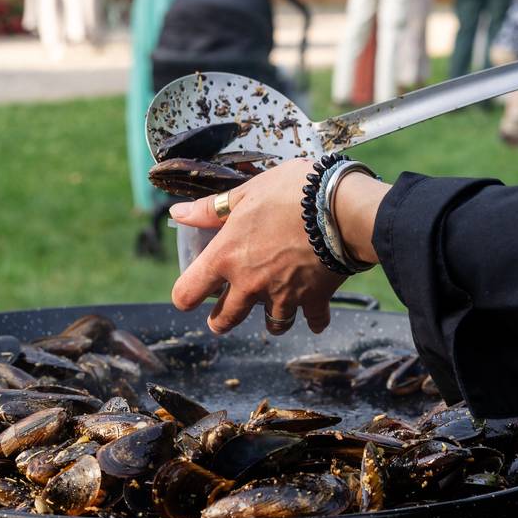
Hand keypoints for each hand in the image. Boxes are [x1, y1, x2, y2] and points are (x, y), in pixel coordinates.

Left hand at [169, 159, 345, 335]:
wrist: (340, 207)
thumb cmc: (290, 193)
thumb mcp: (247, 193)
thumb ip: (211, 209)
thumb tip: (177, 212)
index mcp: (227, 257)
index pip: (188, 292)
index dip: (183, 297)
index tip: (187, 296)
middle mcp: (251, 284)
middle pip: (225, 319)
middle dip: (221, 320)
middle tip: (223, 317)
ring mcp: (284, 295)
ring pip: (272, 325)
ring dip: (271, 321)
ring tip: (274, 315)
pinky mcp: (315, 298)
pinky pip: (315, 319)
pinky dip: (315, 319)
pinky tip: (316, 315)